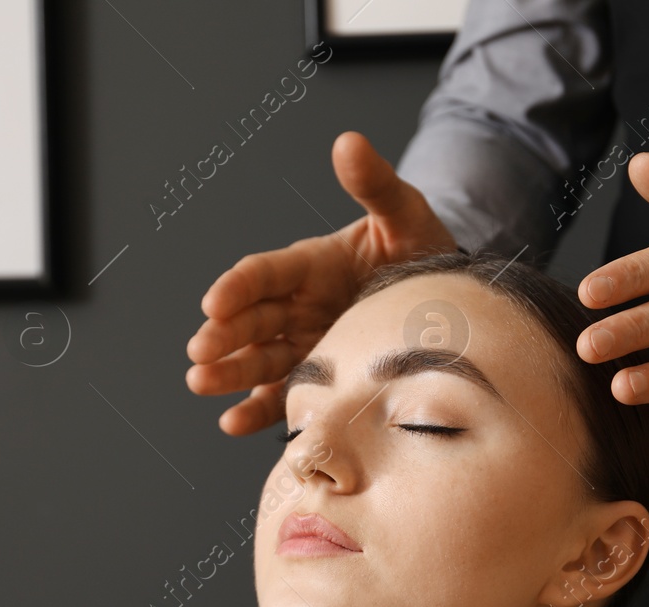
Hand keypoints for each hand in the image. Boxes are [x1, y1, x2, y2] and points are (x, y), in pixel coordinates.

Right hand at [185, 130, 456, 435]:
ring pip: (258, 360)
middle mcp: (298, 307)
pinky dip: (257, 411)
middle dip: (222, 336)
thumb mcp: (405, 214)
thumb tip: (348, 142)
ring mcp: (305, 345)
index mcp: (311, 265)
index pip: (264, 273)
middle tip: (199, 354)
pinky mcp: (317, 378)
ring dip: (228, 373)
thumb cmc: (422, 250)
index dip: (238, 287)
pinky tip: (233, 422)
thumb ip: (376, 184)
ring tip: (201, 385)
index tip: (213, 303)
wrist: (449, 303)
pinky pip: (282, 397)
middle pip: (252, 320)